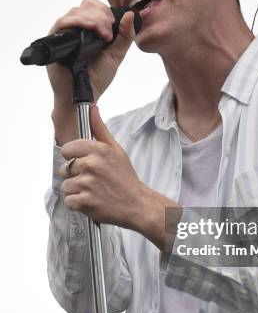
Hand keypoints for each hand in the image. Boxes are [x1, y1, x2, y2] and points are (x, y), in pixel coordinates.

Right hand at [48, 0, 134, 143]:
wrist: (86, 95)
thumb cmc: (97, 77)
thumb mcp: (116, 54)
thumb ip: (125, 36)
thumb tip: (131, 14)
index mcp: (86, 30)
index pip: (91, 6)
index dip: (103, 10)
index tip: (113, 24)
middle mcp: (73, 30)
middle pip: (83, 6)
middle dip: (101, 15)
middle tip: (108, 33)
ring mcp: (63, 35)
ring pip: (74, 12)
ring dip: (93, 19)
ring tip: (103, 35)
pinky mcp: (54, 42)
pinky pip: (62, 23)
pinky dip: (78, 22)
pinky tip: (90, 30)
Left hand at [59, 106, 179, 248]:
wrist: (137, 204)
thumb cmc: (125, 177)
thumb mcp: (116, 150)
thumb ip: (100, 129)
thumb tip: (92, 108)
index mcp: (98, 150)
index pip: (67, 149)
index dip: (73, 157)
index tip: (84, 163)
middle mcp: (92, 165)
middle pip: (64, 169)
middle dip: (75, 175)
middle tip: (93, 180)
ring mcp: (88, 184)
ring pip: (66, 186)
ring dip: (76, 191)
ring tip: (93, 191)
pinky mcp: (85, 202)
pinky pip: (69, 201)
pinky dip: (78, 204)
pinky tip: (91, 201)